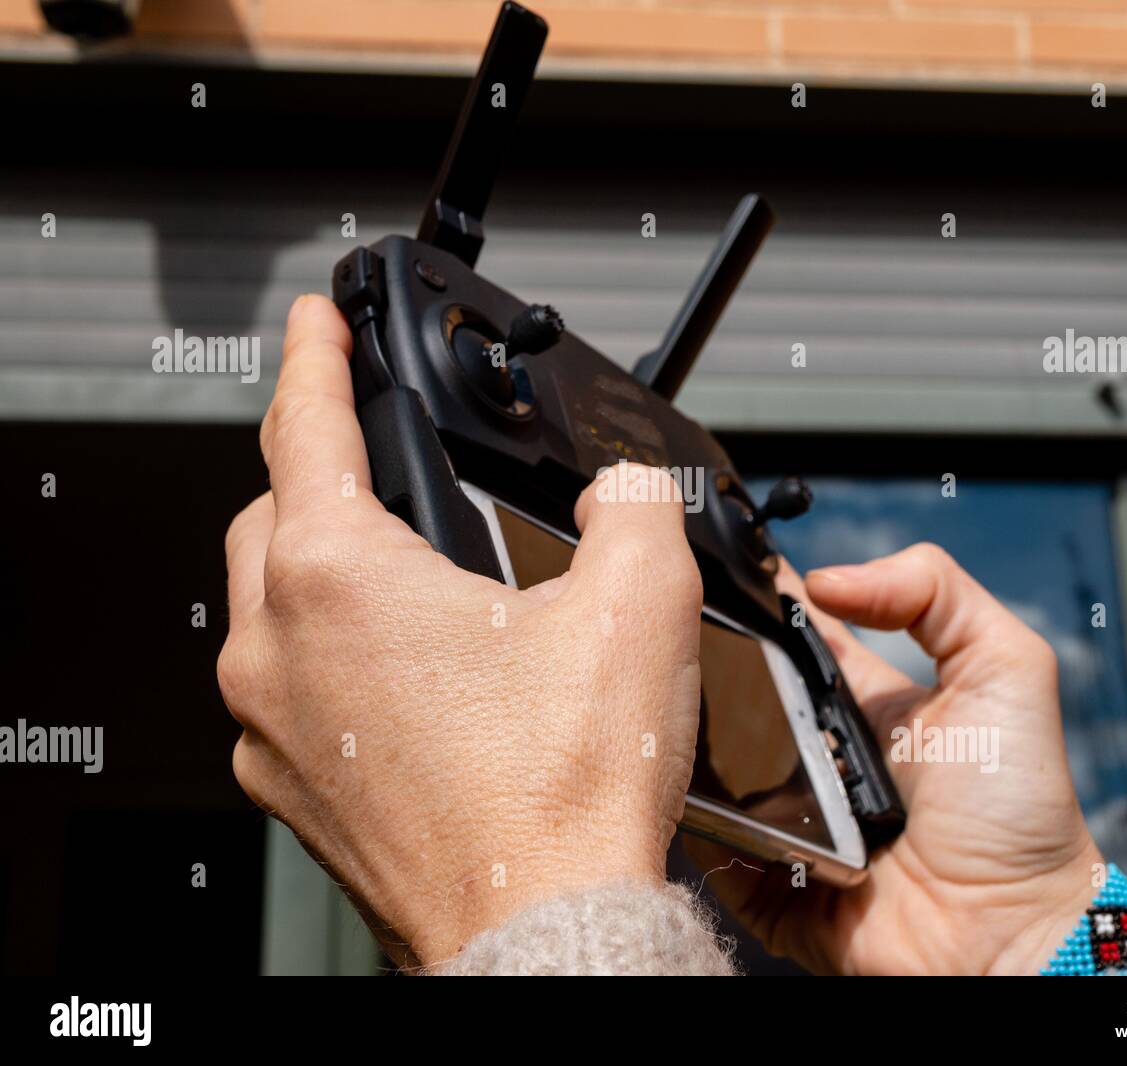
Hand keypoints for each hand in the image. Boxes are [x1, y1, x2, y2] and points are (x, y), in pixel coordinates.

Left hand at [218, 295, 702, 969]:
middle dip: (320, 472)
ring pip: (271, 608)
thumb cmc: (567, 792)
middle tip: (380, 463)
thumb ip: (635, 507)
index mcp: (338, 580)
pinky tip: (409, 678)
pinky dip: (331, 659)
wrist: (544, 929)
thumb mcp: (637, 604)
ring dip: (325, 573)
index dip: (312, 356)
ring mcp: (274, 729)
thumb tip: (628, 487)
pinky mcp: (296, 789)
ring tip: (409, 578)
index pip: (302, 427)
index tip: (313, 322)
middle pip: (273, 516)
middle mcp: (278, 651)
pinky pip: (288, 691)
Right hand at [688, 547, 1102, 974]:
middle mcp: (812, 754)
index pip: (788, 636)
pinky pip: (705, 843)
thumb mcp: (1007, 668)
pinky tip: (663, 782)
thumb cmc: (1017, 808)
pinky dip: (685, 818)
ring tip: (652, 702)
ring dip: (681, 738)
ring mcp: (782, 817)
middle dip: (698, 665)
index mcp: (859, 702)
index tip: (706, 564)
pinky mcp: (762, 876)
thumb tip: (824, 580)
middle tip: (660, 637)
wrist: (1008, 934)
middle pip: (732, 695)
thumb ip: (936, 593)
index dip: (751, 601)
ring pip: (706, 765)